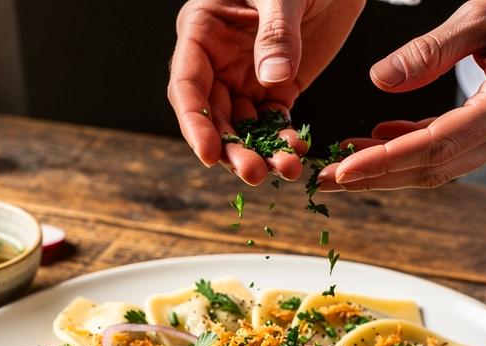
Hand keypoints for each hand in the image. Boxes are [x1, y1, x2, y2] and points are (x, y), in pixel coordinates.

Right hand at [169, 0, 364, 184]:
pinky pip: (275, 121)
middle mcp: (218, 61)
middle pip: (215, 116)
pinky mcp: (279, 86)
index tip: (209, 155)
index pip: (188, 86)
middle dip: (233, 148)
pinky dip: (284, 140)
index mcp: (202, 31)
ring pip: (244, 126)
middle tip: (255, 173)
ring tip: (286, 171)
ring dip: (261, 152)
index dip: (195, 123)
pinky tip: (297, 153)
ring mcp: (248, 76)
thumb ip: (276, 34)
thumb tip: (271, 78)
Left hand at [318, 0, 485, 191]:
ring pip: (440, 167)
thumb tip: (379, 82)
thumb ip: (430, 51)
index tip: (341, 171)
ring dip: (391, 168)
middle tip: (325, 179)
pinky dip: (415, 149)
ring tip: (344, 163)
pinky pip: (454, 152)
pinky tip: (383, 137)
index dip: (382, 162)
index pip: (431, 146)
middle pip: (430, 169)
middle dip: (374, 177)